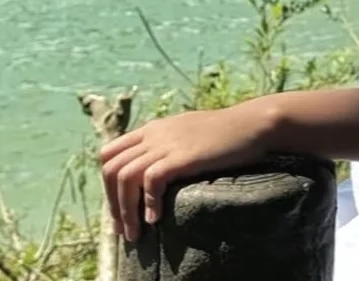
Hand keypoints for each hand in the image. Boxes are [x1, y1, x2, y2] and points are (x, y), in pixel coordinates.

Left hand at [99, 100, 277, 242]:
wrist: (250, 125)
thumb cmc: (224, 134)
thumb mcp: (186, 134)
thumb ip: (166, 147)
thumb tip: (151, 177)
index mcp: (152, 129)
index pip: (109, 153)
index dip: (107, 185)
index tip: (119, 209)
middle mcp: (154, 134)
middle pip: (110, 169)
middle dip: (112, 204)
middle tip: (123, 230)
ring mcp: (167, 143)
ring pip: (126, 177)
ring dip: (126, 211)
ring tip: (136, 234)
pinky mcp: (183, 155)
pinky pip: (151, 180)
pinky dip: (148, 203)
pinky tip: (156, 218)